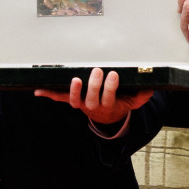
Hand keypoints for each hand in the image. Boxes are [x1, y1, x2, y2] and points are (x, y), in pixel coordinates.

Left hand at [35, 68, 153, 125]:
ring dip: (73, 90)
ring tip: (74, 79)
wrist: (107, 117)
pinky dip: (48, 94)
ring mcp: (81, 104)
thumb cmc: (119, 102)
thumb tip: (151, 86)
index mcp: (109, 105)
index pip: (110, 97)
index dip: (110, 87)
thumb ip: (142, 95)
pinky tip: (37, 90)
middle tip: (98, 71)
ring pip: (75, 100)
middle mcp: (93, 106)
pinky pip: (59, 98)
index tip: (113, 74)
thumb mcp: (133, 101)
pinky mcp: (72, 101)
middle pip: (92, 99)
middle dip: (95, 85)